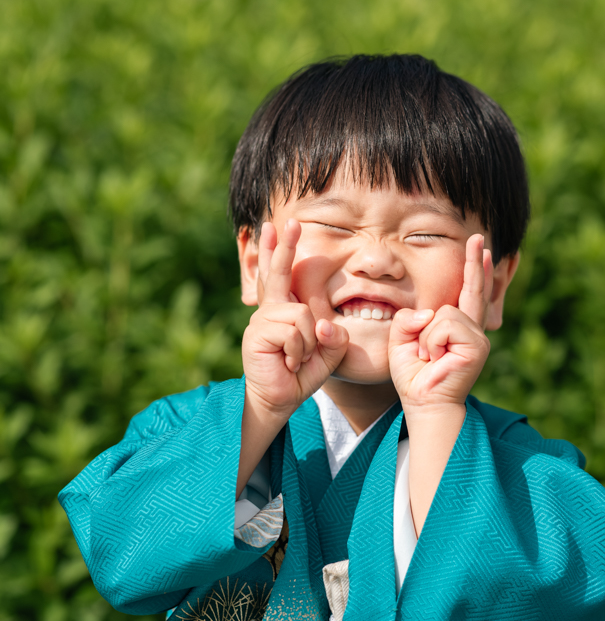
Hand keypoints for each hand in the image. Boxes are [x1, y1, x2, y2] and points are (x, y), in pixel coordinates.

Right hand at [241, 219, 348, 419]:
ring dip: (306, 342)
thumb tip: (322, 325)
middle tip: (292, 221)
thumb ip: (334, 337)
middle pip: (279, 274)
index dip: (279, 250)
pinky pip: (292, 331)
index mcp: (284, 310)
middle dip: (285, 247)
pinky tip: (288, 362)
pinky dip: (298, 350)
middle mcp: (270, 310)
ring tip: (296, 358)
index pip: (281, 276)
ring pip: (300, 314)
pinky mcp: (256, 335)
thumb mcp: (327, 354)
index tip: (277, 226)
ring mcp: (261, 321)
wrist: (280, 399)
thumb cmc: (301, 374)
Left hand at [388, 234, 492, 413]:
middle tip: (478, 237)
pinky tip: (434, 358)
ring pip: (446, 313)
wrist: (424, 404)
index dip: (474, 270)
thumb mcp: (402, 340)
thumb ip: (409, 319)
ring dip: (426, 336)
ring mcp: (478, 337)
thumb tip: (429, 313)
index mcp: (457, 328)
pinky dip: (431, 341)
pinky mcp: (478, 346)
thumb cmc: (414, 376)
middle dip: (474, 263)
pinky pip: (446, 325)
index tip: (480, 248)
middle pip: (472, 289)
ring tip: (427, 356)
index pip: (467, 292)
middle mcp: (472, 330)